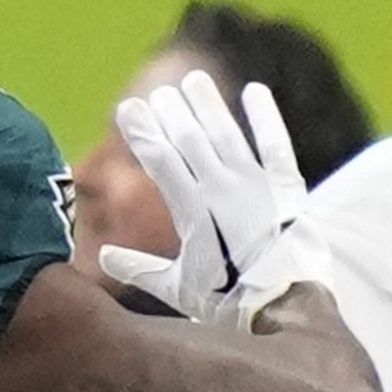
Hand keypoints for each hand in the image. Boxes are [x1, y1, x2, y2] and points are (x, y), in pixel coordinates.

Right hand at [101, 70, 328, 323]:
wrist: (285, 310)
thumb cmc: (228, 304)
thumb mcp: (179, 289)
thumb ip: (140, 269)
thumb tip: (103, 257)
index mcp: (193, 214)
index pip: (162, 162)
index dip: (143, 133)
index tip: (127, 108)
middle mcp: (224, 192)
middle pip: (191, 141)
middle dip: (172, 113)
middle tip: (158, 93)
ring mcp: (257, 187)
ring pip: (228, 135)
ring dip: (208, 106)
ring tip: (194, 81)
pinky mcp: (288, 189)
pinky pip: (276, 144)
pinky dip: (265, 116)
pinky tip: (254, 91)